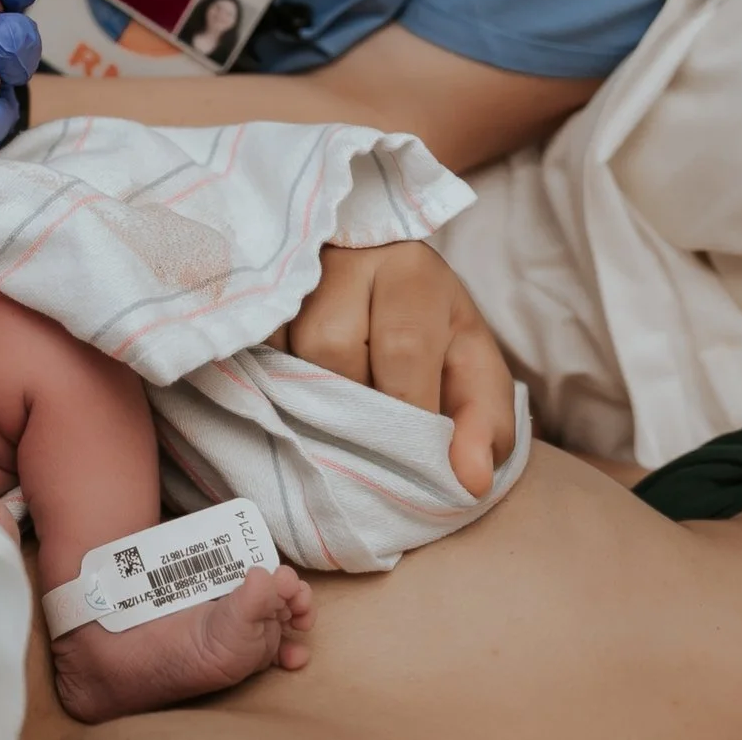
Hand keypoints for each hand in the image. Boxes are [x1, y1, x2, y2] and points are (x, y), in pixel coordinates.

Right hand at [268, 243, 517, 495]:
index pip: (402, 346)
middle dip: (354, 405)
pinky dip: (280, 384)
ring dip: (314, 396)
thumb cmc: (432, 330)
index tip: (414, 450)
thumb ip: (485, 421)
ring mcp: (292, 272)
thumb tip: (470, 480)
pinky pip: (257, 350)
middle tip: (372, 430)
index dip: (407, 408)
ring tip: (340, 409)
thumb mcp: (473, 368)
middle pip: (332, 347)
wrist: (381, 279)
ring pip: (289, 351)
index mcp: (411, 272)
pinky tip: (304, 392)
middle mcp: (346, 259)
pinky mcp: (256, 291)